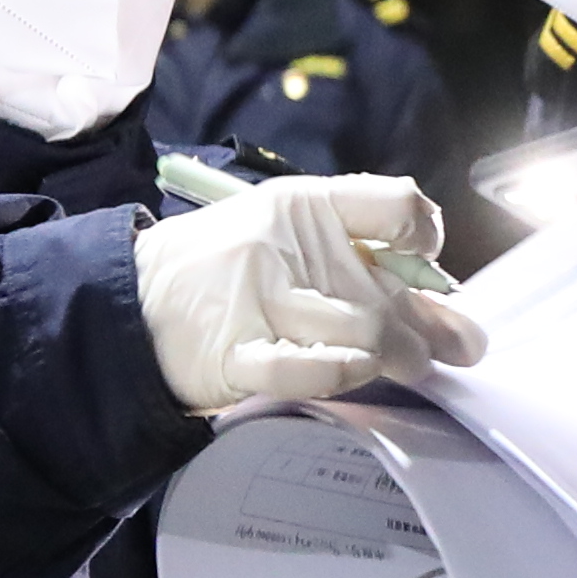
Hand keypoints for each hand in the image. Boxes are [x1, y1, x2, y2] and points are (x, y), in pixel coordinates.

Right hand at [139, 171, 482, 413]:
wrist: (129, 304)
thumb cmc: (221, 271)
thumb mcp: (285, 238)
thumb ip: (360, 263)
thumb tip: (446, 308)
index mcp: (302, 204)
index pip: (393, 204)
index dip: (426, 236)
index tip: (427, 266)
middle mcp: (283, 245)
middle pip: (387, 289)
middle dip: (429, 326)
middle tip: (447, 348)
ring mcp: (258, 299)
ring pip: (361, 330)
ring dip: (396, 357)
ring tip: (404, 366)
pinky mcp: (235, 356)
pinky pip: (306, 369)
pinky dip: (339, 373)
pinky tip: (354, 370)